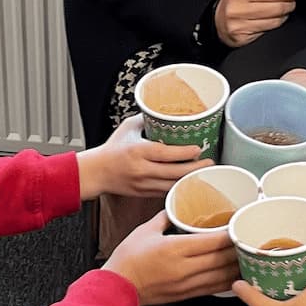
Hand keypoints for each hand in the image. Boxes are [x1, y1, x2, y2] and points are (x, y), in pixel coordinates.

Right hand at [77, 114, 211, 199]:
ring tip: (204, 172)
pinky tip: (189, 182)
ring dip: (190, 179)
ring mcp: (143, 184)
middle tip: (209, 161)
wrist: (96, 173)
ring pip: (173, 185)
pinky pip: (166, 192)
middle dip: (195, 168)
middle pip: (174, 172)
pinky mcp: (144, 193)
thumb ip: (146, 120)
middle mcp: (142, 170)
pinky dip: (179, 188)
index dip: (185, 153)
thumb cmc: (111, 150)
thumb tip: (164, 111)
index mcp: (138, 151)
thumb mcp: (127, 128)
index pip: (166, 153)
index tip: (198, 148)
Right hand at [104, 212, 238, 304]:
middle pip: (221, 258)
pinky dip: (227, 281)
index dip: (230, 234)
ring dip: (237, 266)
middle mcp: (184, 267)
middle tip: (249, 239)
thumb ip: (164, 217)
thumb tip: (175, 207)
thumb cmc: (127, 260)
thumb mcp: (145, 231)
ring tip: (248, 257)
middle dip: (238, 248)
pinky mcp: (186, 294)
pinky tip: (236, 276)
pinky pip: (213, 288)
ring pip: (221, 275)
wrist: (117, 287)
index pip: (212, 241)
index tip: (239, 225)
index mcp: (175, 248)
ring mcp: (186, 283)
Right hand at [214, 0, 297, 48]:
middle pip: (276, 7)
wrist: (218, 22)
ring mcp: (240, 24)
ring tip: (286, 10)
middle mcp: (238, 8)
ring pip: (274, 20)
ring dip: (285, 15)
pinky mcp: (243, 37)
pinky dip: (276, 23)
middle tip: (292, 1)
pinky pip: (268, 29)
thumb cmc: (235, 1)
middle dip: (289, 4)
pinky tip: (277, 19)